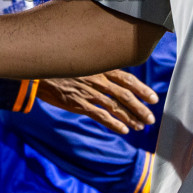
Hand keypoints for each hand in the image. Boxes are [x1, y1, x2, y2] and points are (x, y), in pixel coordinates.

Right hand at [38, 71, 158, 133]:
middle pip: (125, 94)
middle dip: (140, 107)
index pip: (127, 79)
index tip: (154, 99)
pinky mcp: (79, 103)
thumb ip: (98, 69)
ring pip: (115, 107)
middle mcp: (98, 79)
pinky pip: (100, 115)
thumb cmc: (60, 66)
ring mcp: (89, 91)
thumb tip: (113, 77)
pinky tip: (123, 130)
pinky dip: (114, 123)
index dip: (142, 89)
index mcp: (100, 67)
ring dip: (130, 118)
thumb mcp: (82, 62)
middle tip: (150, 118)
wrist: (38, 70)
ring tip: (140, 127)